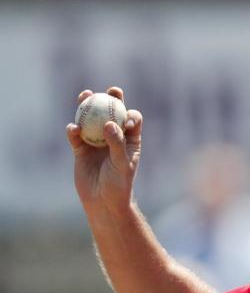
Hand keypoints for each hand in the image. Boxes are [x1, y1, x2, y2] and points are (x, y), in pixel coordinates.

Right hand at [67, 87, 142, 214]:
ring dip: (88, 106)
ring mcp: (96, 142)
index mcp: (130, 140)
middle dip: (112, 99)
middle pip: (112, 113)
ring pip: (91, 120)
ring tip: (85, 96)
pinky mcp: (80, 149)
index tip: (127, 119)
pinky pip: (76, 135)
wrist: (102, 201)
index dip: (131, 114)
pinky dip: (73, 131)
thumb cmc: (119, 184)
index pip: (132, 120)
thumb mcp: (122, 164)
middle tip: (110, 91)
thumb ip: (117, 143)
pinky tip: (73, 129)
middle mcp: (114, 138)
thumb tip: (109, 123)